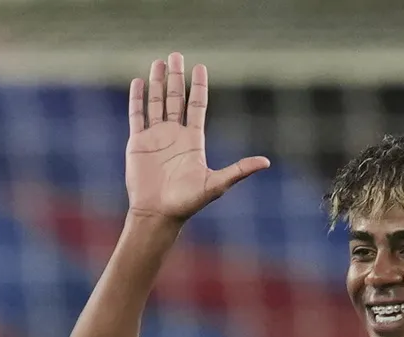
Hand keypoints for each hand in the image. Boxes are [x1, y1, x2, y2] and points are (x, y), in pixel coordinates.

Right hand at [126, 53, 269, 222]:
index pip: (197, 106)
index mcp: (193, 140)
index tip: (200, 66)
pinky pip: (137, 116)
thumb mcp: (217, 184)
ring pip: (157, 103)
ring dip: (157, 82)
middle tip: (176, 55)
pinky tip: (139, 82)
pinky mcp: (138, 143)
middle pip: (176, 99)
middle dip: (176, 77)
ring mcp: (156, 137)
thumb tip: (266, 162)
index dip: (199, 86)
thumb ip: (239, 170)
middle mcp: (175, 135)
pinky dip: (137, 99)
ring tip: (159, 62)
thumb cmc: (188, 202)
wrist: (159, 214)